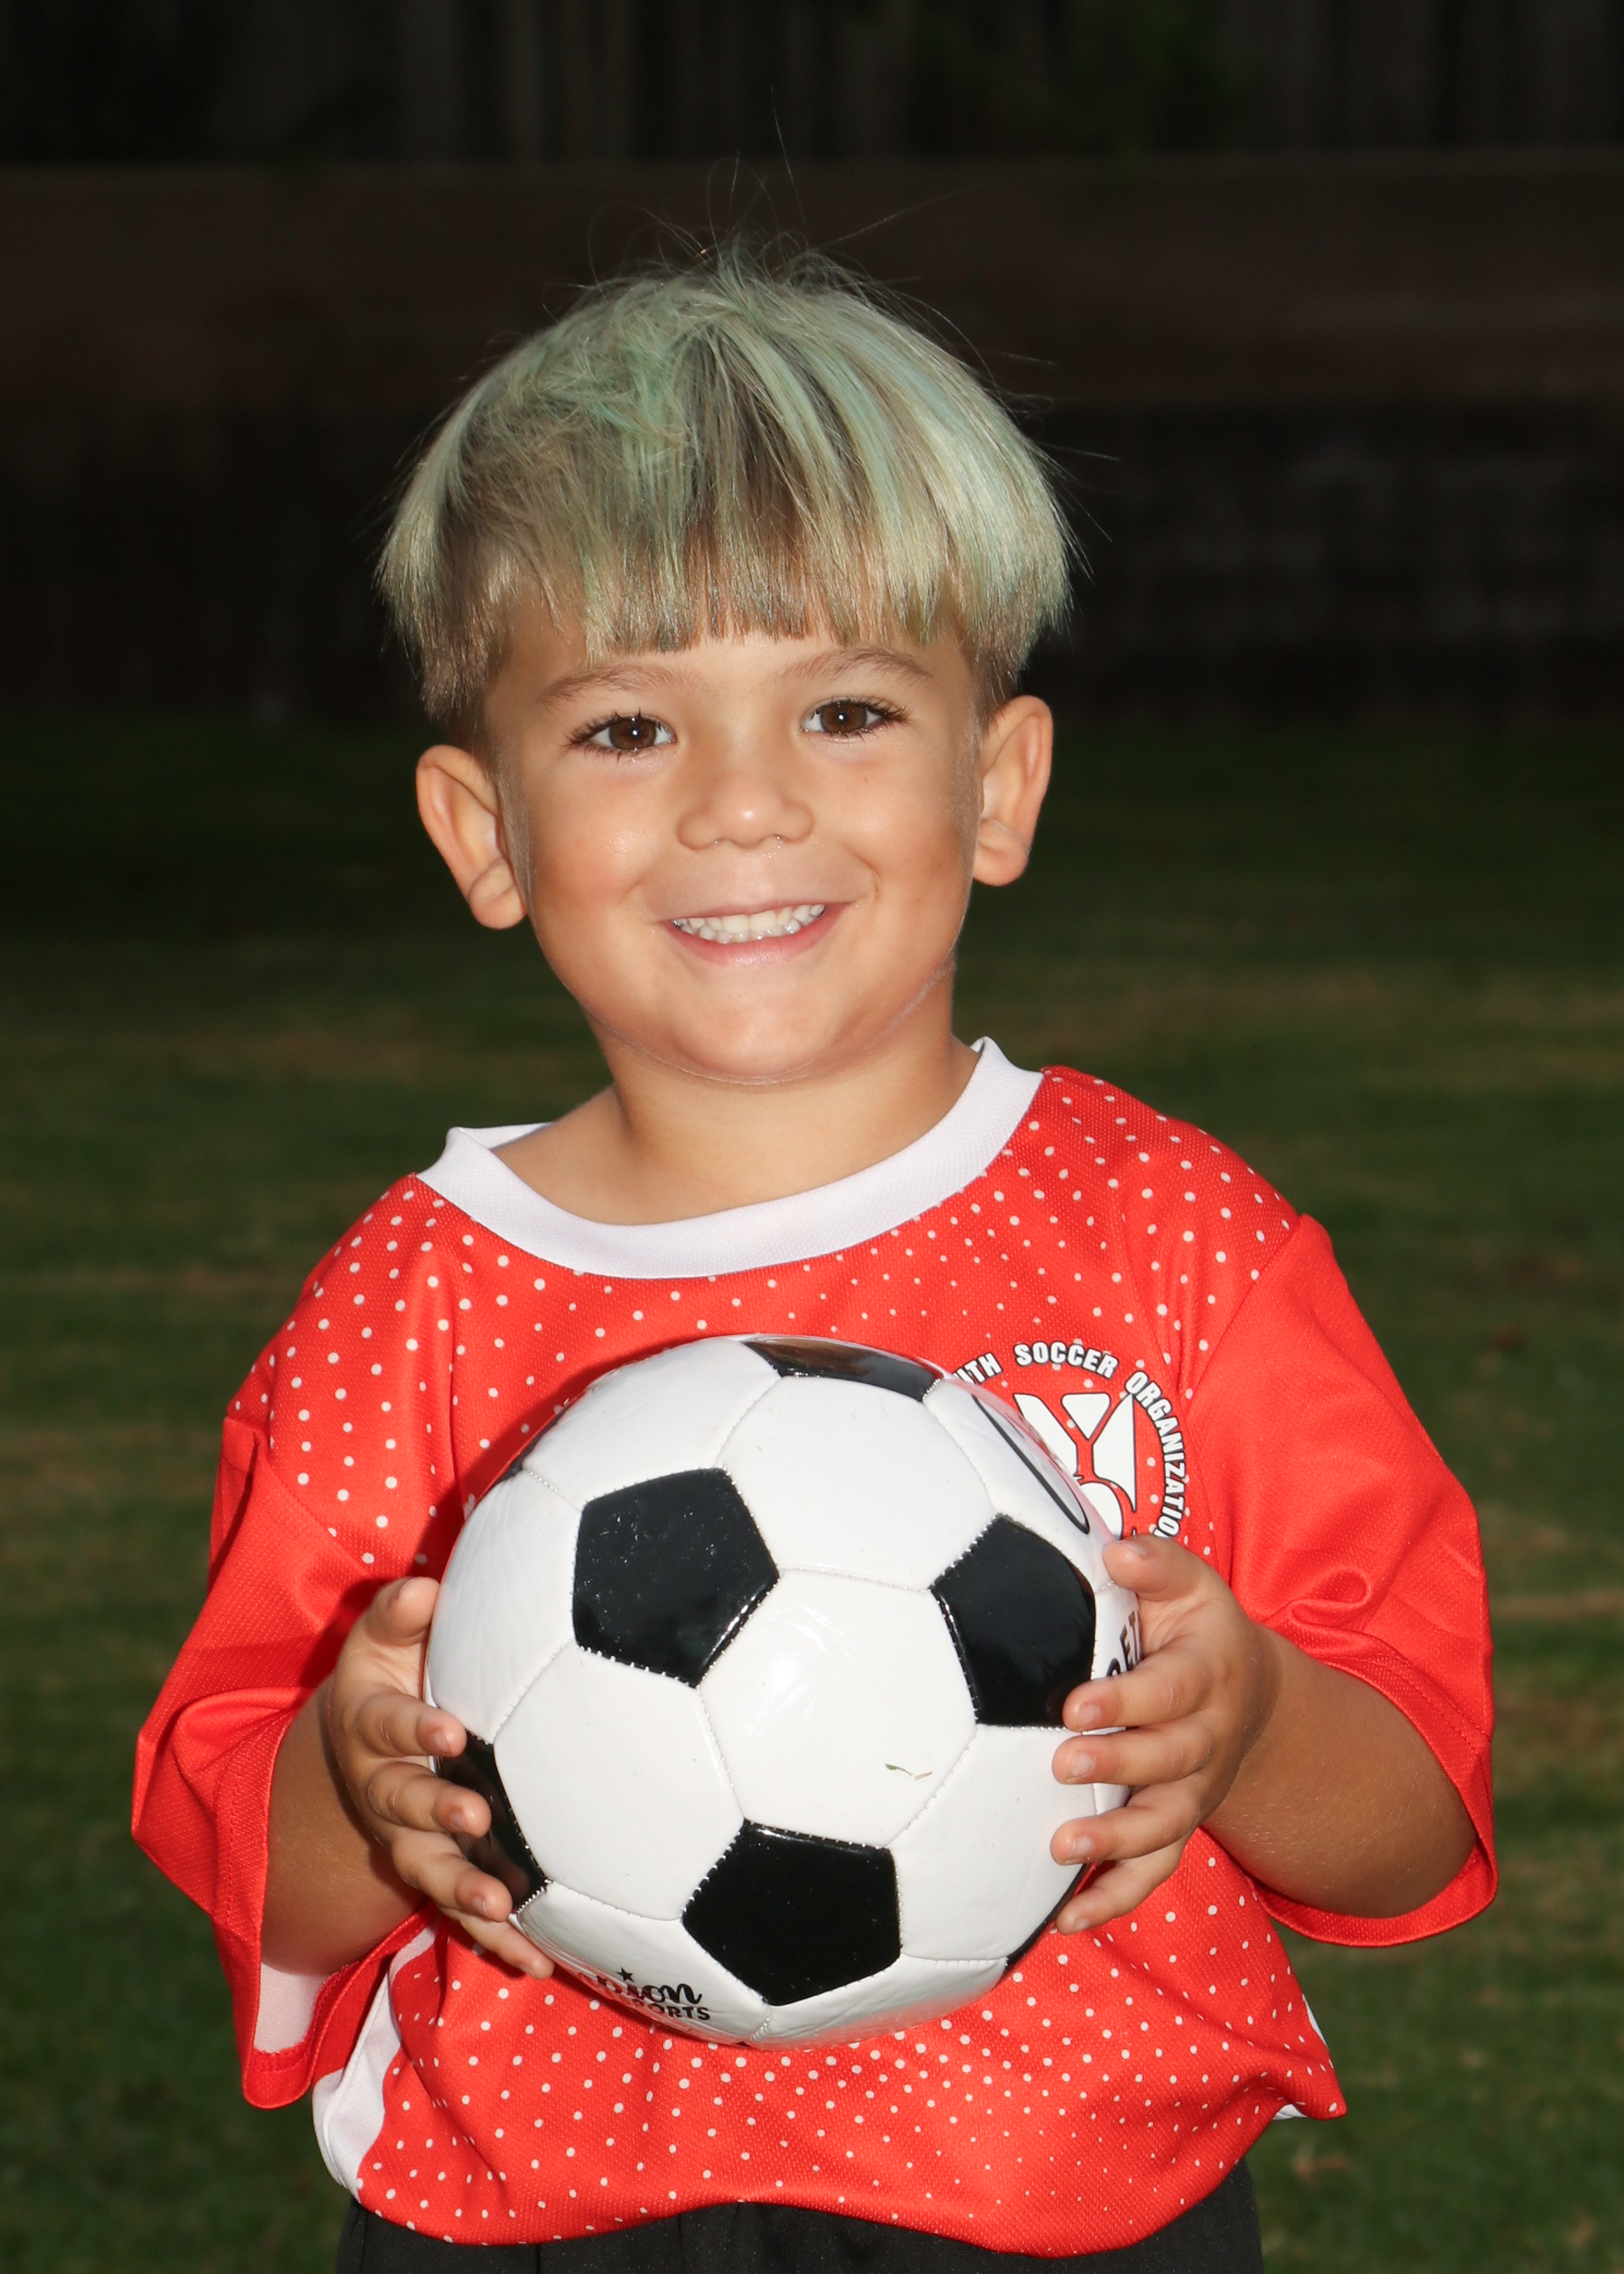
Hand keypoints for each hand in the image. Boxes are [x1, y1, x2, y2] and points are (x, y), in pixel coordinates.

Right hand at [324, 1577, 552, 1977]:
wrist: (366, 1737)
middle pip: (400, 1805)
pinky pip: (462, 1912)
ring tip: (499, 1906)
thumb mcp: (383, 1636)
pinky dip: (498, 1940)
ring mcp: (407, 1836)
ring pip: (428, 1869)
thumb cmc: (392, 1671)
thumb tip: (424, 1588)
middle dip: (435, 1812)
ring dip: (462, 1890)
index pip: (384, 1725)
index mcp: (368, 1726)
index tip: (449, 1729)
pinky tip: (541, 1963)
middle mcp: (382, 1787)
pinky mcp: (438, 1870)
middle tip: (475, 1816)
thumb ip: (400, 1612)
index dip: (412, 1727)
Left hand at [1049, 1535, 1282, 1932]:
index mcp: (1209, 1674)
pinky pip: (1154, 1874)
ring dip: (1115, 1843)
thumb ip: (1155, 1563)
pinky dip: (1113, 1901)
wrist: (1249, 1693)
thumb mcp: (1189, 1583)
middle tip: (1062, 1764)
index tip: (1074, 1705)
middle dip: (1118, 1767)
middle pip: (1170, 1761)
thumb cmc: (1193, 1626)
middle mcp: (1209, 1739)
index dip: (1127, 1700)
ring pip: (1165, 1827)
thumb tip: (1115, 1549)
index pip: (1172, 1690)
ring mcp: (1195, 1792)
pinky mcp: (1177, 1828)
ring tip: (1060, 1849)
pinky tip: (1064, 1922)